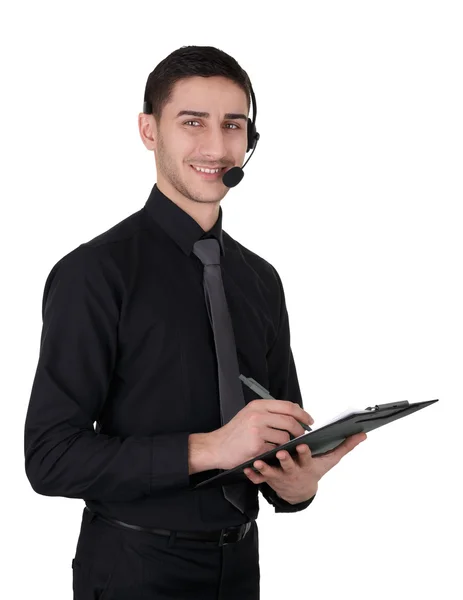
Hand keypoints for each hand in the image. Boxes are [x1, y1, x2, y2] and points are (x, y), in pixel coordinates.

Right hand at [208, 400, 313, 469]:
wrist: (216, 447)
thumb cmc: (234, 433)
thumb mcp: (250, 414)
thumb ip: (269, 412)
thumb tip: (293, 413)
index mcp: (258, 405)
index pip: (288, 406)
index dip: (302, 414)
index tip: (309, 420)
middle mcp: (258, 415)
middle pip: (290, 421)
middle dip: (299, 430)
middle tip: (301, 436)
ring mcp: (257, 430)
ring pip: (285, 437)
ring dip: (287, 443)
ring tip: (279, 446)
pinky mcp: (256, 446)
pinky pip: (276, 449)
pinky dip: (276, 452)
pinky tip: (269, 452)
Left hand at [243, 432, 366, 503]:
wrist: (300, 491)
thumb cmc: (314, 469)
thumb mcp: (330, 461)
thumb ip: (345, 446)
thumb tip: (362, 434)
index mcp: (307, 465)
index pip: (307, 458)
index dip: (305, 452)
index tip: (303, 445)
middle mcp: (294, 471)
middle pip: (289, 466)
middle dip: (285, 460)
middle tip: (280, 452)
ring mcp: (281, 476)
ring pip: (272, 473)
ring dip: (265, 468)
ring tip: (258, 461)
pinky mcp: (269, 479)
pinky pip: (259, 478)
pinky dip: (253, 474)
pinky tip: (246, 468)